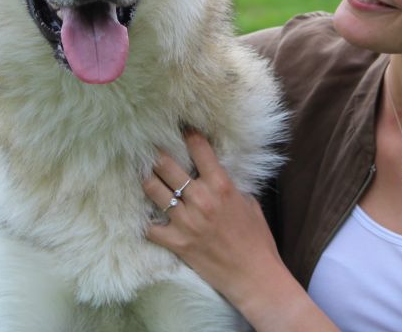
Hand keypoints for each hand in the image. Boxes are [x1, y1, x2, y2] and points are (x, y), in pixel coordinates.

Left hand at [143, 130, 282, 307]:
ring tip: (144, 174)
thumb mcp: (249, 203)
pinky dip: (148, 221)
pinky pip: (150, 227)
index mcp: (221, 186)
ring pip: (153, 190)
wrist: (253, 275)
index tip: (181, 127)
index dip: (188, 134)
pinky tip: (147, 216)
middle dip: (157, 154)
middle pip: (167, 165)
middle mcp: (201, 199)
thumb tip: (215, 174)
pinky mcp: (177, 243)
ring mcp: (186, 221)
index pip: (199, 149)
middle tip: (151, 148)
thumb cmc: (257, 239)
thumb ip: (228, 186)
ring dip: (147, 180)